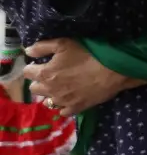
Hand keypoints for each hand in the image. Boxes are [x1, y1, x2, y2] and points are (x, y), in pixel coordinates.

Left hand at [23, 39, 143, 116]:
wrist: (112, 70)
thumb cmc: (88, 54)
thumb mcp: (64, 44)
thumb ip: (42, 47)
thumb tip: (27, 52)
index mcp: (44, 73)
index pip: (27, 72)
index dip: (34, 67)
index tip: (42, 63)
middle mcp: (49, 90)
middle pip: (34, 88)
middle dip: (40, 81)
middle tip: (52, 75)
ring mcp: (62, 101)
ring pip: (47, 101)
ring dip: (51, 94)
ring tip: (62, 87)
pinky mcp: (75, 108)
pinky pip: (62, 111)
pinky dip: (64, 105)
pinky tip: (70, 98)